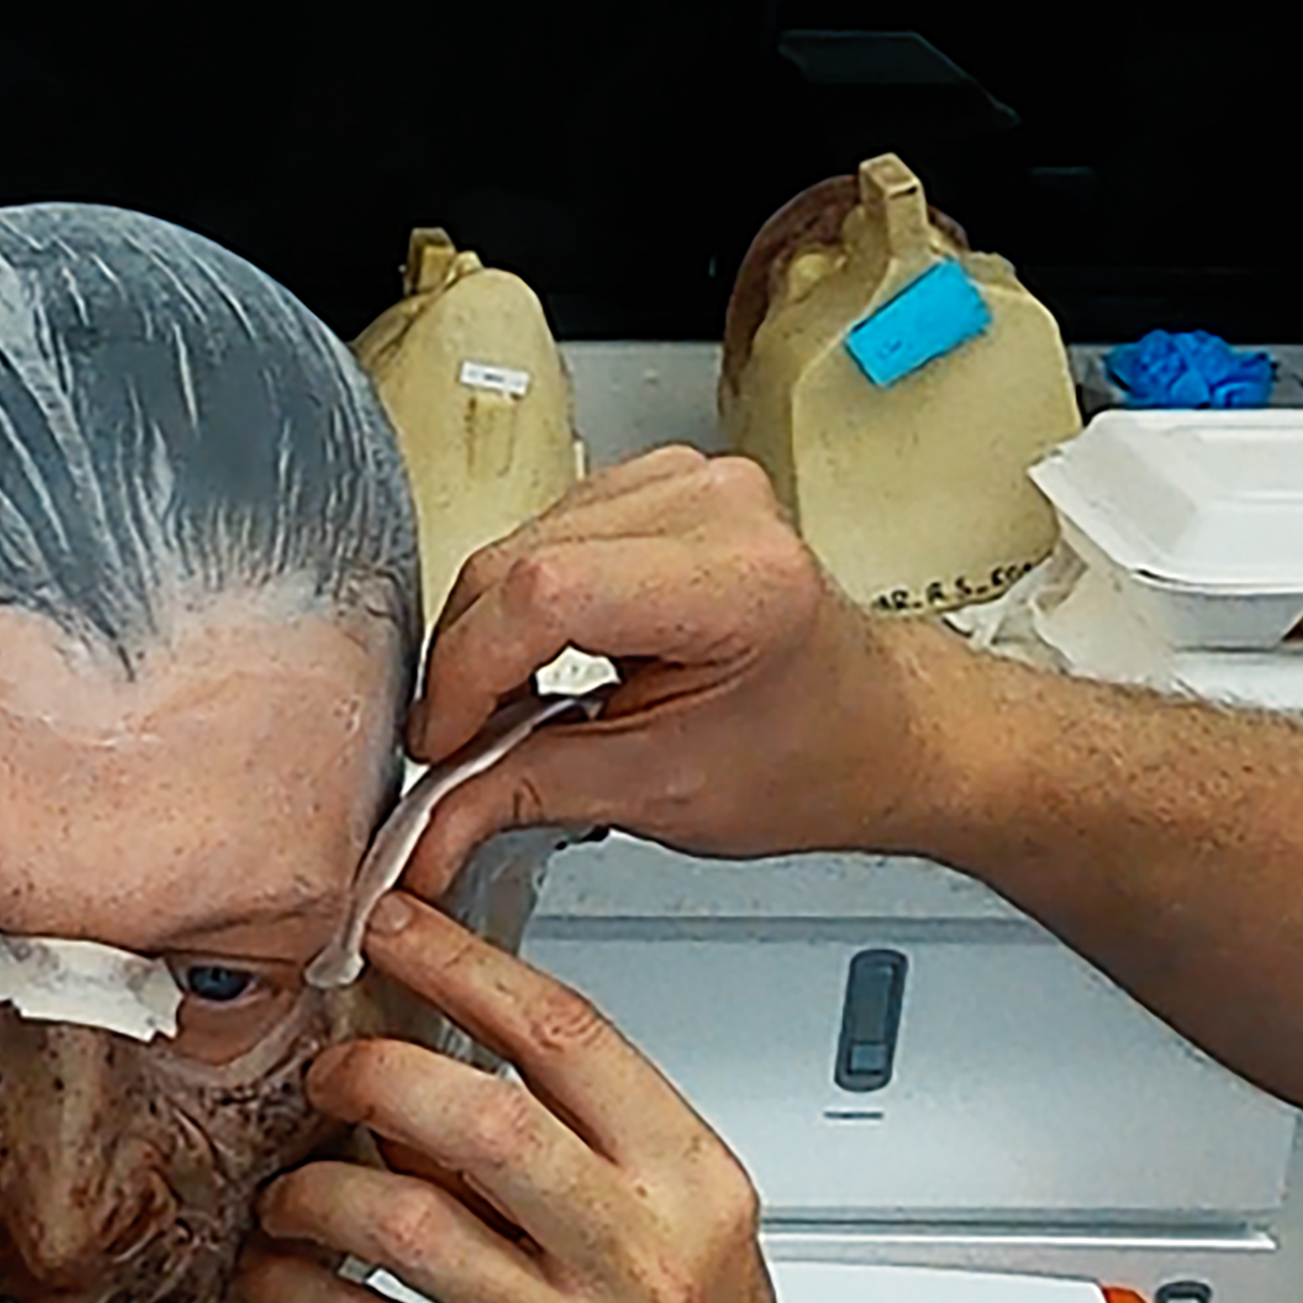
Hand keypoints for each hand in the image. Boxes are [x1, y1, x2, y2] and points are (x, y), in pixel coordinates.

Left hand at [223, 897, 864, 1302]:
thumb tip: (442, 1083)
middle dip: (372, 1073)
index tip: (392, 930)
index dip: (460, 965)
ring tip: (294, 1193)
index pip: (568, 1036)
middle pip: (474, 1112)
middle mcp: (637, 1259)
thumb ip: (587, 1162)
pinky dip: (294, 1291)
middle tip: (327, 1073)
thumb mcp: (689, 1249)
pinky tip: (278, 1275)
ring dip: (316, 1190)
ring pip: (400, 1218)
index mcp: (695, 1190)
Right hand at [412, 451, 998, 870]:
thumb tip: (426, 820)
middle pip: (519, 560)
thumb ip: (529, 792)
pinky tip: (546, 660)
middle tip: (461, 742)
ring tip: (513, 708)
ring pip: (519, 541)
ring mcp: (690, 482)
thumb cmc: (810, 757)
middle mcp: (718, 508)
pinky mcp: (664, 483)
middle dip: (469, 660)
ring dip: (490, 632)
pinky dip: (521, 602)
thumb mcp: (663, 795)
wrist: (875, 726)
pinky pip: (546, 529)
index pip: (546, 595)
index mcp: (740, 582)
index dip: (470, 673)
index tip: (444, 741)